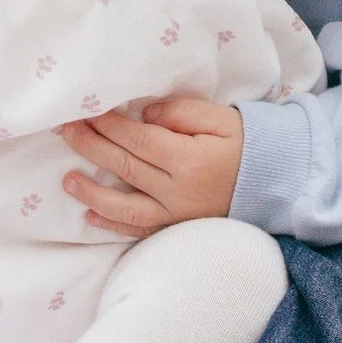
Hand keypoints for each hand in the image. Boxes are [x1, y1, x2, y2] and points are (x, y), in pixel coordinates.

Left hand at [58, 97, 244, 237]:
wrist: (275, 183)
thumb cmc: (246, 145)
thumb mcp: (221, 119)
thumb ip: (182, 112)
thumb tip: (145, 114)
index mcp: (189, 159)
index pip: (137, 139)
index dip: (108, 125)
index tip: (86, 111)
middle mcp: (178, 191)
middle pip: (125, 167)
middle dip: (91, 147)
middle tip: (66, 130)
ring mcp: (176, 215)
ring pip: (125, 207)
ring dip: (92, 193)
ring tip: (67, 180)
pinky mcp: (176, 228)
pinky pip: (139, 230)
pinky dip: (113, 225)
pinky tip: (90, 216)